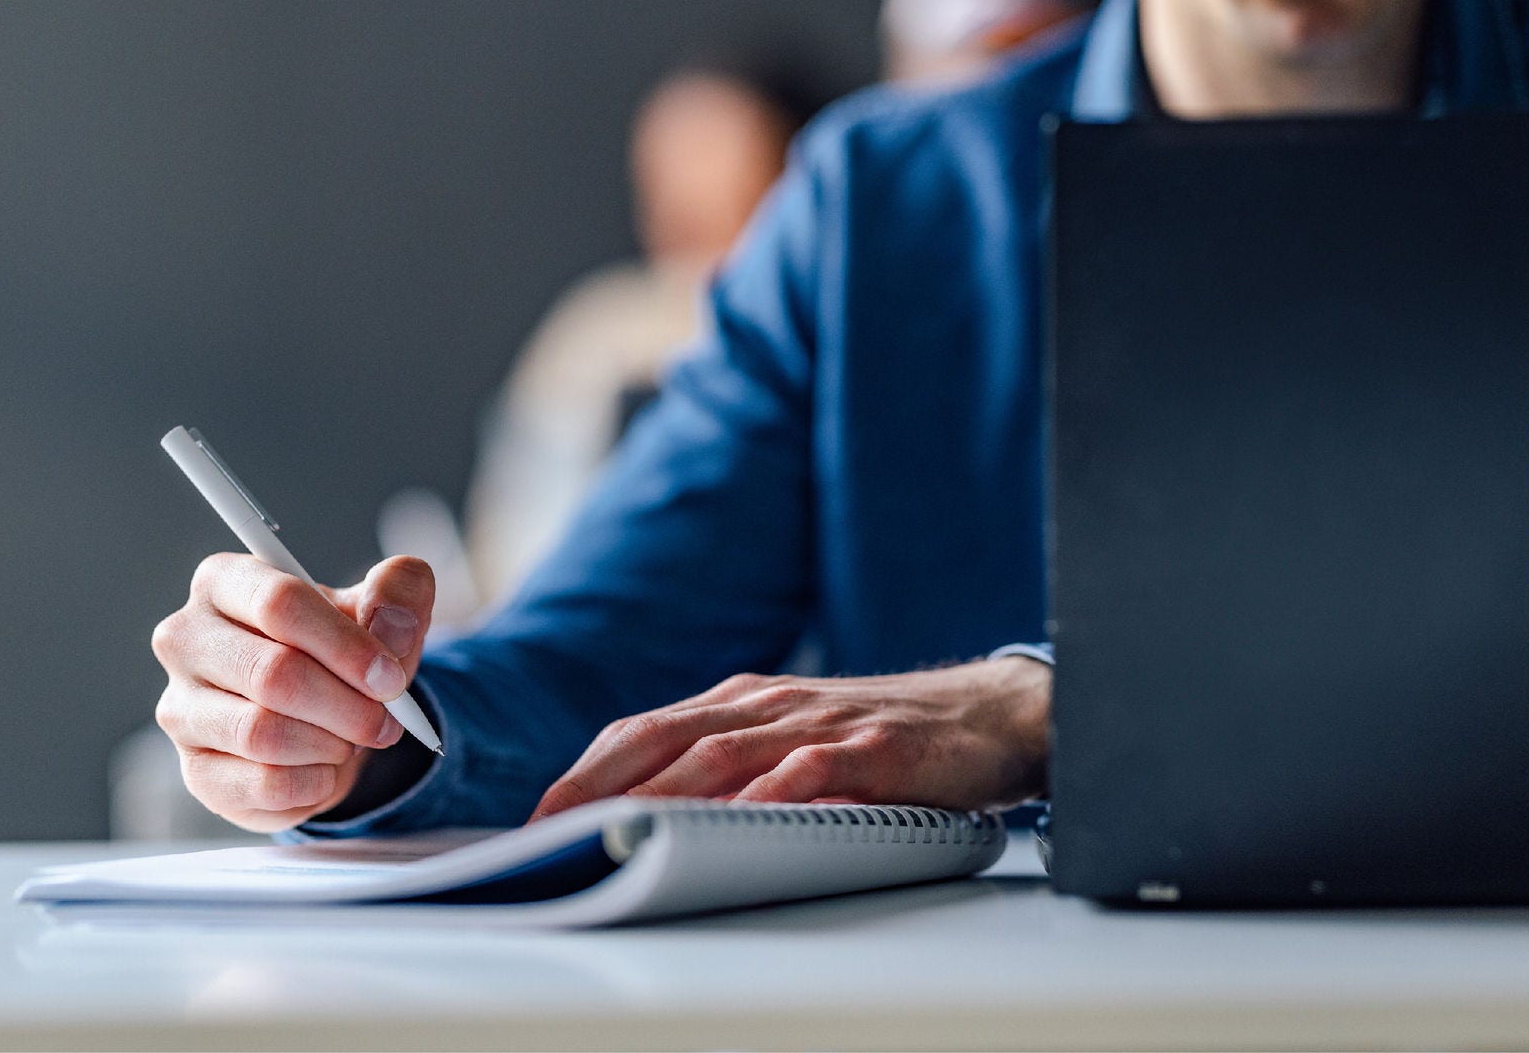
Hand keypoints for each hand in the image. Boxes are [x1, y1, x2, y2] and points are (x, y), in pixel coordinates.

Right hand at [152, 553, 434, 832]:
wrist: (326, 718)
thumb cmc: (344, 651)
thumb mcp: (383, 608)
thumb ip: (398, 591)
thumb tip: (391, 624)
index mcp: (224, 582)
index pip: (279, 603)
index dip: (346, 645)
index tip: (391, 678)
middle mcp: (185, 640)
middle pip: (272, 674)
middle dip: (347, 706)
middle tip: (385, 721)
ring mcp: (180, 709)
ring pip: (262, 734)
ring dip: (329, 744)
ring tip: (349, 739)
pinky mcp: (196, 771)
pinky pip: (262, 785)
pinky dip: (313, 783)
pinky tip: (324, 769)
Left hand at [530, 657, 1050, 820]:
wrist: (989, 715)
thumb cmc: (881, 736)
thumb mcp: (793, 741)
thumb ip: (731, 768)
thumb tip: (651, 816)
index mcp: (740, 701)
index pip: (643, 730)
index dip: (586, 770)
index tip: (538, 814)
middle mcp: (768, 704)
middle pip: (664, 737)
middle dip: (598, 782)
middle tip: (551, 827)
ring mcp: (818, 723)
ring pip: (723, 751)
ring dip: (663, 791)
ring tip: (616, 825)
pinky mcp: (871, 748)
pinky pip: (811, 769)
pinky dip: (769, 791)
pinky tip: (739, 816)